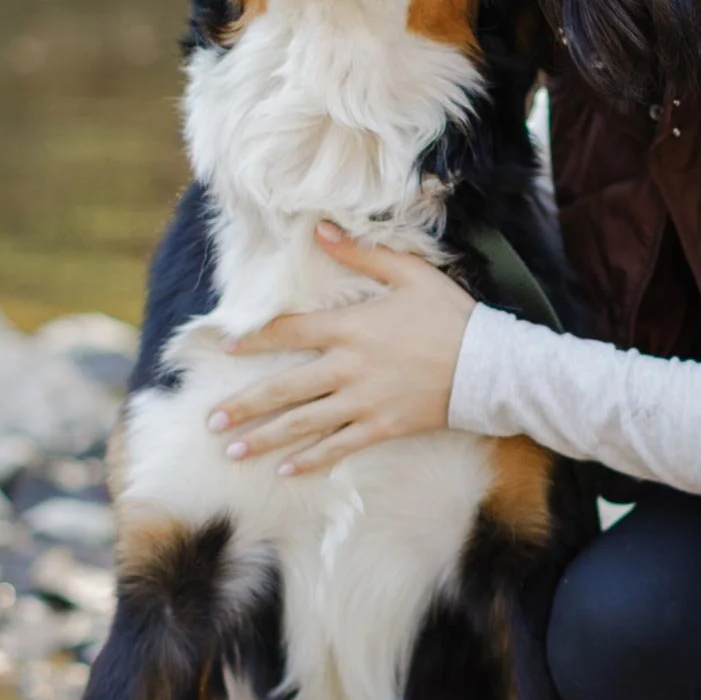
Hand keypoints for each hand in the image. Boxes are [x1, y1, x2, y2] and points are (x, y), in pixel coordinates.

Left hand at [208, 224, 475, 474]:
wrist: (489, 366)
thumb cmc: (450, 315)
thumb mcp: (410, 273)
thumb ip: (361, 254)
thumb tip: (321, 229)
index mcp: (351, 327)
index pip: (290, 332)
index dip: (254, 340)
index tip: (224, 350)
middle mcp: (349, 368)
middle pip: (285, 388)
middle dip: (244, 406)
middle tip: (211, 420)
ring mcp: (364, 402)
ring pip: (303, 423)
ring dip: (265, 438)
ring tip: (232, 450)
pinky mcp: (382, 427)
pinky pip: (339, 447)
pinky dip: (311, 459)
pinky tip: (286, 470)